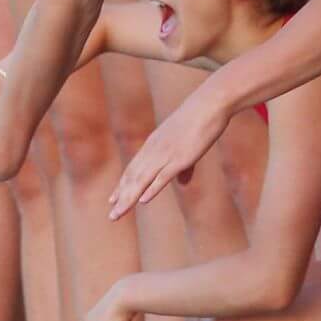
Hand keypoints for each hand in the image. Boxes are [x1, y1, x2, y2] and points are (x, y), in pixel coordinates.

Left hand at [107, 85, 229, 218]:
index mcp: (154, 145)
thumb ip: (185, 166)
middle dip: (122, 197)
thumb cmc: (200, 121)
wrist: (209, 104)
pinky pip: (163, 175)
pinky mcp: (180, 157)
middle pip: (133, 177)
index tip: (112, 199)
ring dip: (129, 198)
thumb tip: (183, 183)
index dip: (122, 185)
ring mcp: (166, 154)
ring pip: (143, 179)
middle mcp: (154, 150)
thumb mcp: (187, 145)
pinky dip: (152, 188)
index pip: (133, 168)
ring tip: (119, 213)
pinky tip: (143, 201)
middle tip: (111, 216)